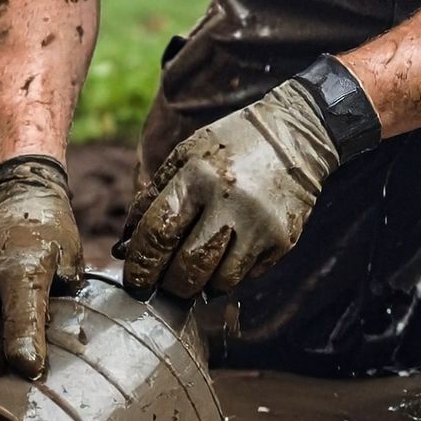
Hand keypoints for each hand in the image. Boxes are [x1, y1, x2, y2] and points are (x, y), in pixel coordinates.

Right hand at [0, 155, 84, 378]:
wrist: (18, 200)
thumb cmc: (52, 231)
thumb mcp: (69, 259)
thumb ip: (64, 298)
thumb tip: (57, 340)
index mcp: (20, 269)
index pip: (21, 319)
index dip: (27, 352)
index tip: (34, 374)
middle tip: (21, 389)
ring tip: (7, 386)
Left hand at [117, 79, 342, 300]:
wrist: (295, 135)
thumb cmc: (230, 146)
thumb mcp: (186, 155)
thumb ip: (152, 197)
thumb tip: (124, 246)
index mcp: (197, 175)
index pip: (159, 232)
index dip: (140, 264)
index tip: (134, 279)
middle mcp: (229, 201)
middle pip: (187, 267)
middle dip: (169, 284)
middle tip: (163, 284)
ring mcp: (259, 224)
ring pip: (218, 281)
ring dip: (201, 284)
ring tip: (196, 270)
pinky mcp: (283, 240)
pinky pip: (247, 276)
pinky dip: (230, 274)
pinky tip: (229, 254)